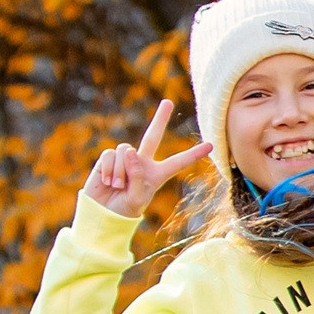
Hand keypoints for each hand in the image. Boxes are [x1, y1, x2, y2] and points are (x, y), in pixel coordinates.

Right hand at [82, 99, 211, 218]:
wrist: (103, 211)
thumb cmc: (124, 208)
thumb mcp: (137, 199)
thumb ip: (137, 177)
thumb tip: (130, 151)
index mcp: (157, 174)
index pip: (178, 162)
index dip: (193, 155)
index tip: (211, 146)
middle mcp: (142, 162)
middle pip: (152, 136)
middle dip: (160, 119)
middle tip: (168, 102)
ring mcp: (125, 158)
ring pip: (126, 152)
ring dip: (121, 172)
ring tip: (118, 186)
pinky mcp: (109, 157)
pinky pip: (111, 155)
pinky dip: (109, 170)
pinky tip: (107, 181)